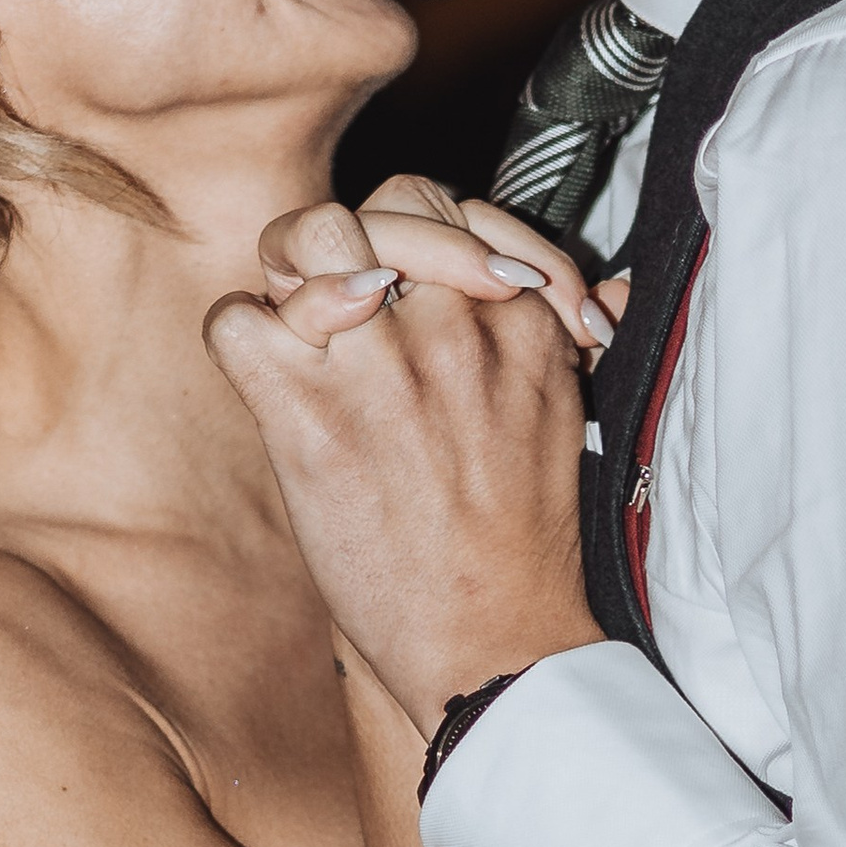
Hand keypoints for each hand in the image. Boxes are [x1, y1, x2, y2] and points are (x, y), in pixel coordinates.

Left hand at [206, 190, 602, 732]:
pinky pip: (239, 320)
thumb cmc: (528, 546)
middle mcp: (454, 328)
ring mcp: (379, 367)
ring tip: (314, 330)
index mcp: (523, 324)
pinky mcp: (309, 416)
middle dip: (361, 235)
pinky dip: (242, 336)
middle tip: (355, 295)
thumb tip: (607, 286)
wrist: (495, 643)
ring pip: (306, 237)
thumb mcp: (572, 420)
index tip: (424, 287)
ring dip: (296, 272)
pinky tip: (274, 377)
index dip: (426, 232)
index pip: (454, 206)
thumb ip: (567, 338)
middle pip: (386, 202)